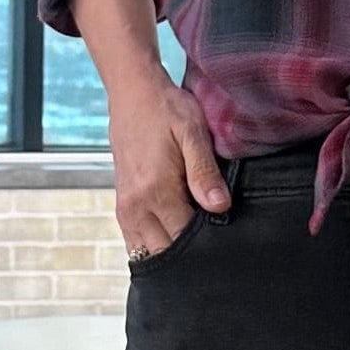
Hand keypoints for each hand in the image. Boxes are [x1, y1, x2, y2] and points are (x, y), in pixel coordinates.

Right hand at [109, 71, 230, 259]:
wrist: (132, 94)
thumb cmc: (166, 109)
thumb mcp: (192, 132)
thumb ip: (204, 172)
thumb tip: (220, 207)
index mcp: (156, 190)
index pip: (186, 238)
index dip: (208, 244)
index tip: (227, 240)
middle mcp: (136, 205)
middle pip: (166, 252)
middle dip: (190, 255)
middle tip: (216, 248)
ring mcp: (126, 208)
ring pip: (149, 252)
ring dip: (171, 253)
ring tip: (196, 246)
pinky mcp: (122, 206)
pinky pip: (136, 242)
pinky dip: (155, 246)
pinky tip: (175, 239)